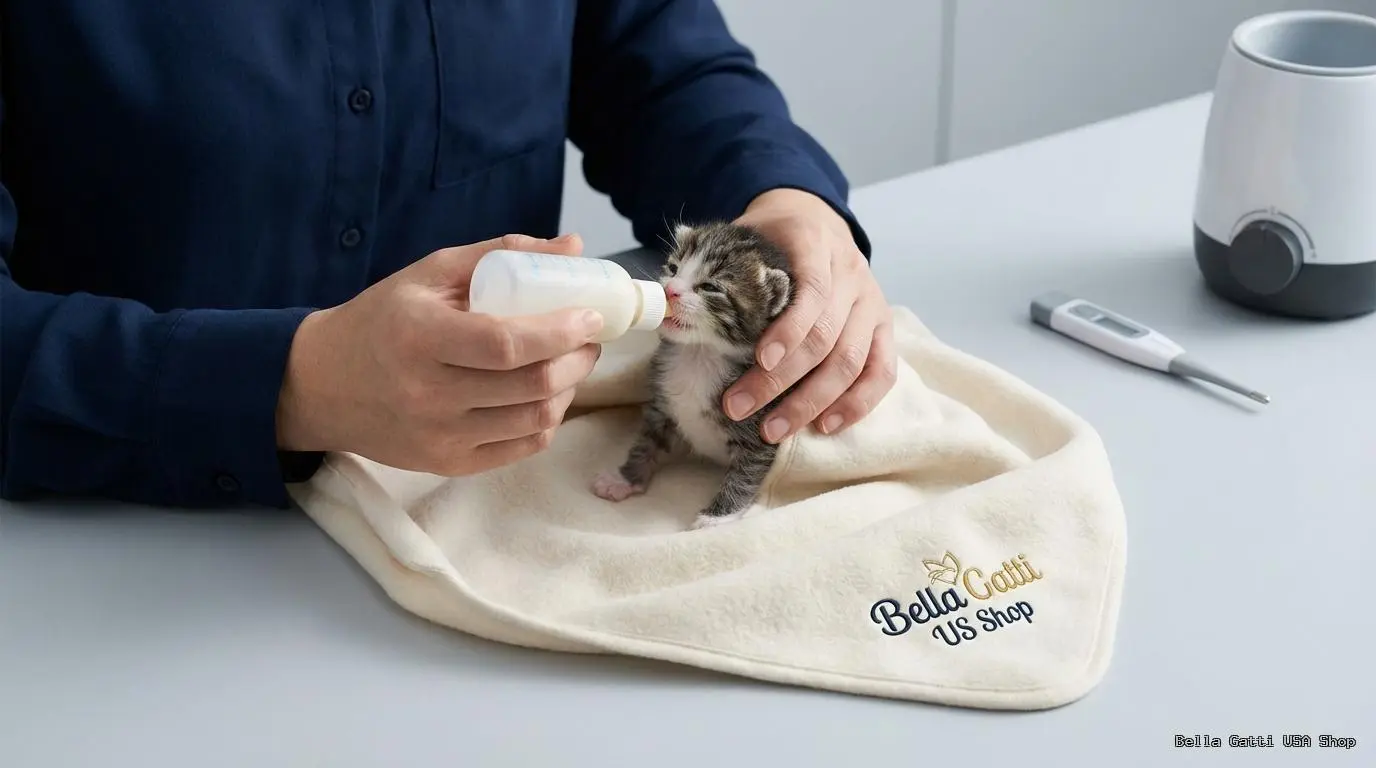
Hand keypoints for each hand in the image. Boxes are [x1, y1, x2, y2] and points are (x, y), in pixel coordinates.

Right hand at [276, 233, 604, 474]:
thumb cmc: (383, 320)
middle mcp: (428, 393)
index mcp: (421, 336)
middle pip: (532, 385)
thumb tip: (571, 246)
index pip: (507, 344)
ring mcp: (439, 435)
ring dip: (570, 389)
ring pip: (535, 420)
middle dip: (578, 359)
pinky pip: (521, 448)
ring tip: (572, 364)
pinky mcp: (447, 464)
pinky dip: (547, 420)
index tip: (590, 316)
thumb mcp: (430, 273)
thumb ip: (501, 255)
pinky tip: (547, 396)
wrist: (322, 385)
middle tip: (588, 339)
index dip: (560, 332)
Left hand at [725, 188, 896, 442]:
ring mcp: (872, 302)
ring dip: (812, 401)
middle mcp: (851, 272)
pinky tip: (825, 427)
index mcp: (815, 242)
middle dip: (781, 380)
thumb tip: (670, 300)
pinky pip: (882, 372)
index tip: (758, 361)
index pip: (811, 290)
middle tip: (738, 407)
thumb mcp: (742, 234)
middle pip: (826, 335)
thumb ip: (715, 265)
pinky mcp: (884, 329)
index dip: (789, 330)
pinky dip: (856, 403)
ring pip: (852, 360)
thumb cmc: (769, 236)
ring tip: (774, 431)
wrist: (814, 219)